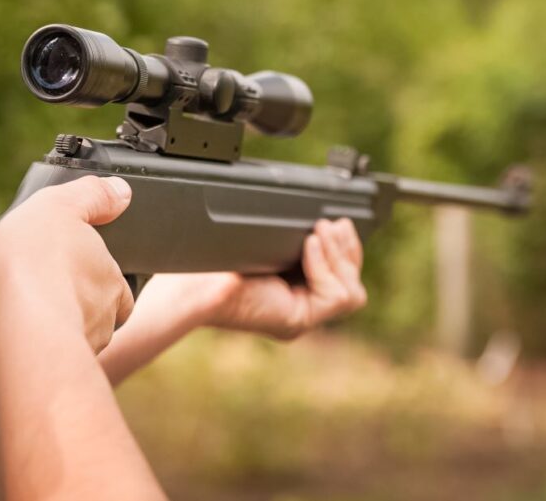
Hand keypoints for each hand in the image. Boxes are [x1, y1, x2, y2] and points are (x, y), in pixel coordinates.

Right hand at [0, 175, 134, 397]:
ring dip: (41, 329)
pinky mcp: (30, 378)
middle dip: (68, 305)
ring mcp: (67, 355)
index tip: (68, 266)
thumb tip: (121, 191)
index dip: (94, 276)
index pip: (117, 287)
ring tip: (11, 308)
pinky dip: (12, 350)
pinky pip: (25, 362)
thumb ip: (91, 196)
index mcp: (113, 289)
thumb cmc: (35, 266)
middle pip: (90, 316)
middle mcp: (100, 326)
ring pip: (59, 341)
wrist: (7, 328)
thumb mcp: (61, 206)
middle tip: (36, 286)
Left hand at [135, 218, 366, 340]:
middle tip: (333, 223)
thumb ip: (291, 239)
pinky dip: (325, 266)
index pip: (339, 276)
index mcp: (291, 289)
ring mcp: (299, 317)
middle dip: (347, 249)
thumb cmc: (213, 261)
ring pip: (350, 292)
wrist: (194, 281)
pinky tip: (309, 246)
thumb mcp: (264, 244)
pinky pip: (335, 295)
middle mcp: (298, 307)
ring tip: (318, 232)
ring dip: (339, 256)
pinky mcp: (297, 322)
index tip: (339, 222)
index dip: (345, 249)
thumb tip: (321, 224)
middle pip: (351, 284)